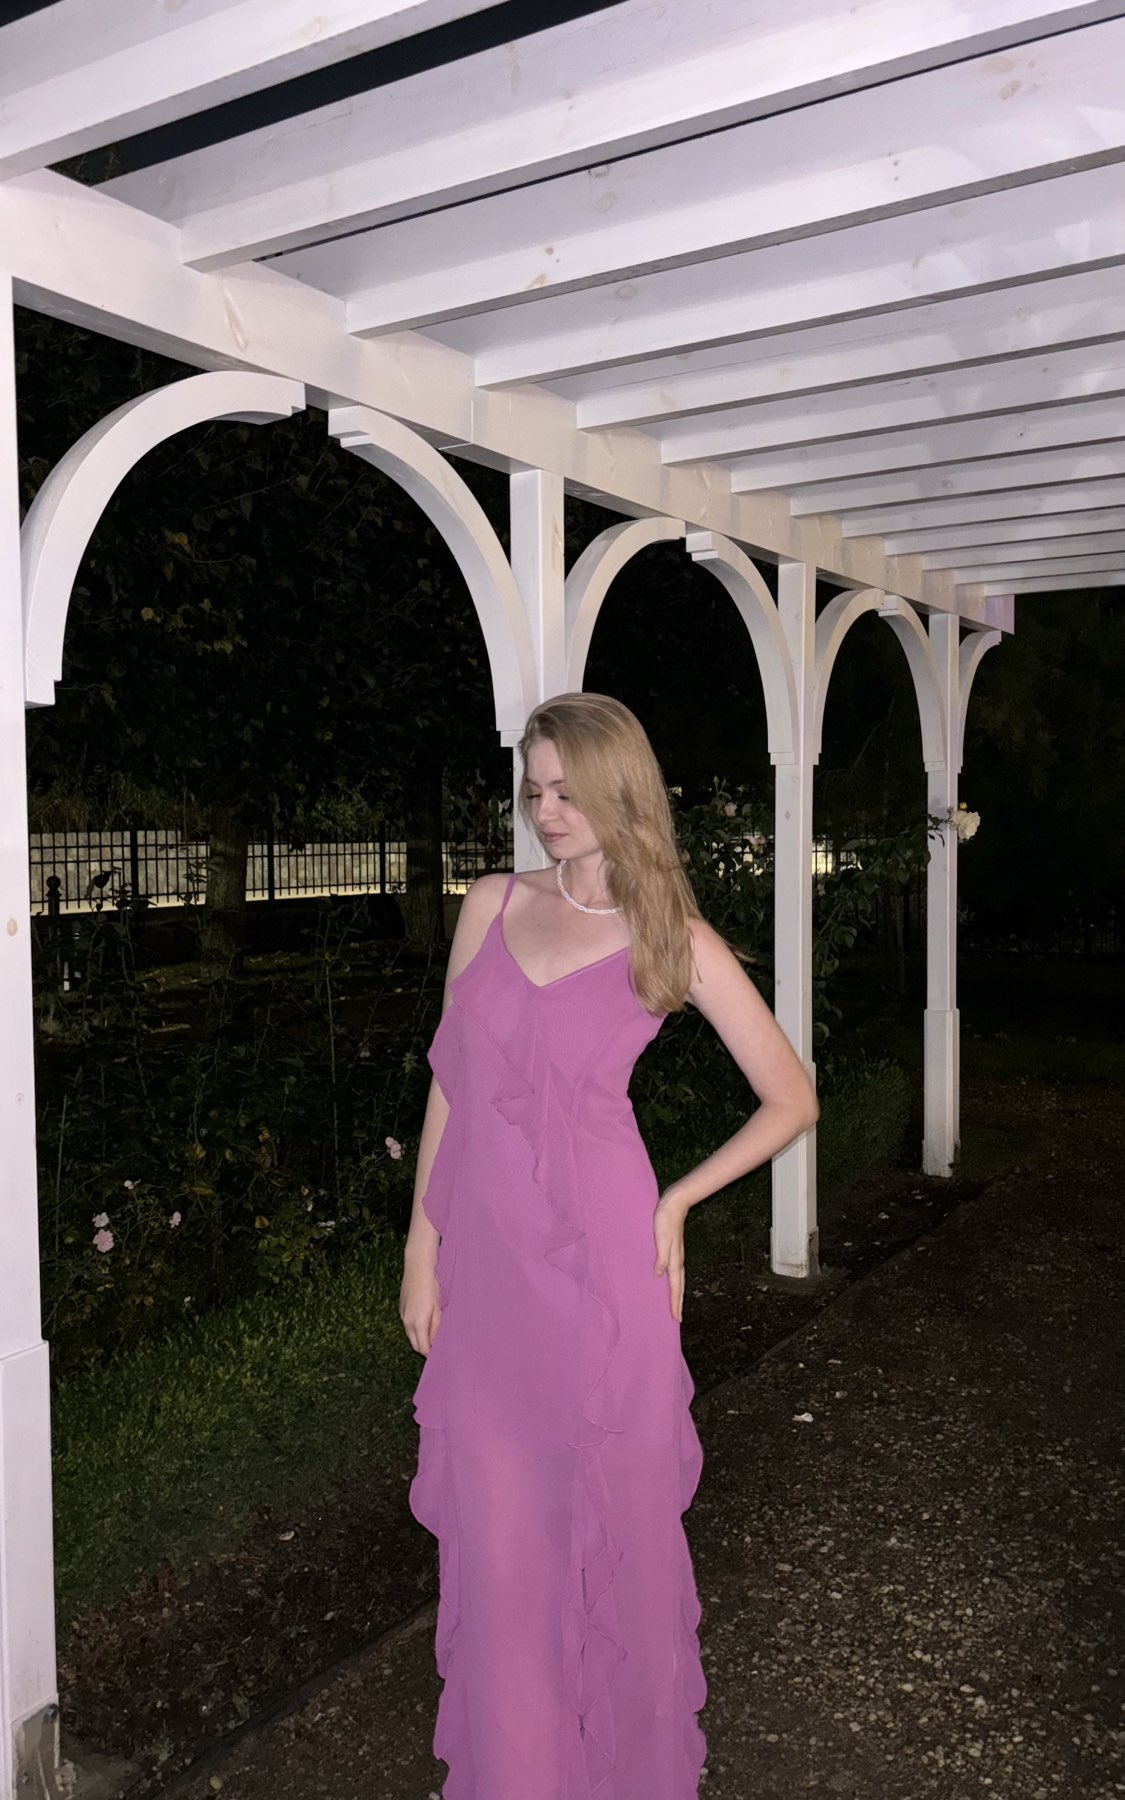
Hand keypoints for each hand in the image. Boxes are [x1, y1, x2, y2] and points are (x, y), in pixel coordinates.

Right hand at [400, 1252, 441, 1355]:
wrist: (418, 1268)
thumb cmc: (432, 1286)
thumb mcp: (438, 1308)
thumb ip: (436, 1327)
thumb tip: (436, 1342)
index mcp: (418, 1323)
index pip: (422, 1348)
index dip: (430, 1354)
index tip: (439, 1354)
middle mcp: (407, 1322)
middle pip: (414, 1344)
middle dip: (424, 1348)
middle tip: (436, 1347)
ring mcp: (402, 1315)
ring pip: (410, 1335)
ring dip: (419, 1338)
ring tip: (432, 1334)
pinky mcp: (401, 1308)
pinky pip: (407, 1324)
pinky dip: (414, 1328)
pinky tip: (424, 1320)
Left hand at [653, 1188, 690, 1323]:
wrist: (674, 1203)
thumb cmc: (665, 1220)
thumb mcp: (661, 1239)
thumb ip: (661, 1257)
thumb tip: (658, 1275)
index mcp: (674, 1260)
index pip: (675, 1287)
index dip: (675, 1303)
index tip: (676, 1319)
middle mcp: (677, 1260)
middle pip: (679, 1286)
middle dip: (678, 1302)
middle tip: (678, 1318)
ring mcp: (676, 1255)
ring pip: (677, 1279)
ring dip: (676, 1293)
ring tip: (675, 1304)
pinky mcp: (673, 1249)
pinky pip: (673, 1271)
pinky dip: (673, 1281)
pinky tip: (667, 1280)